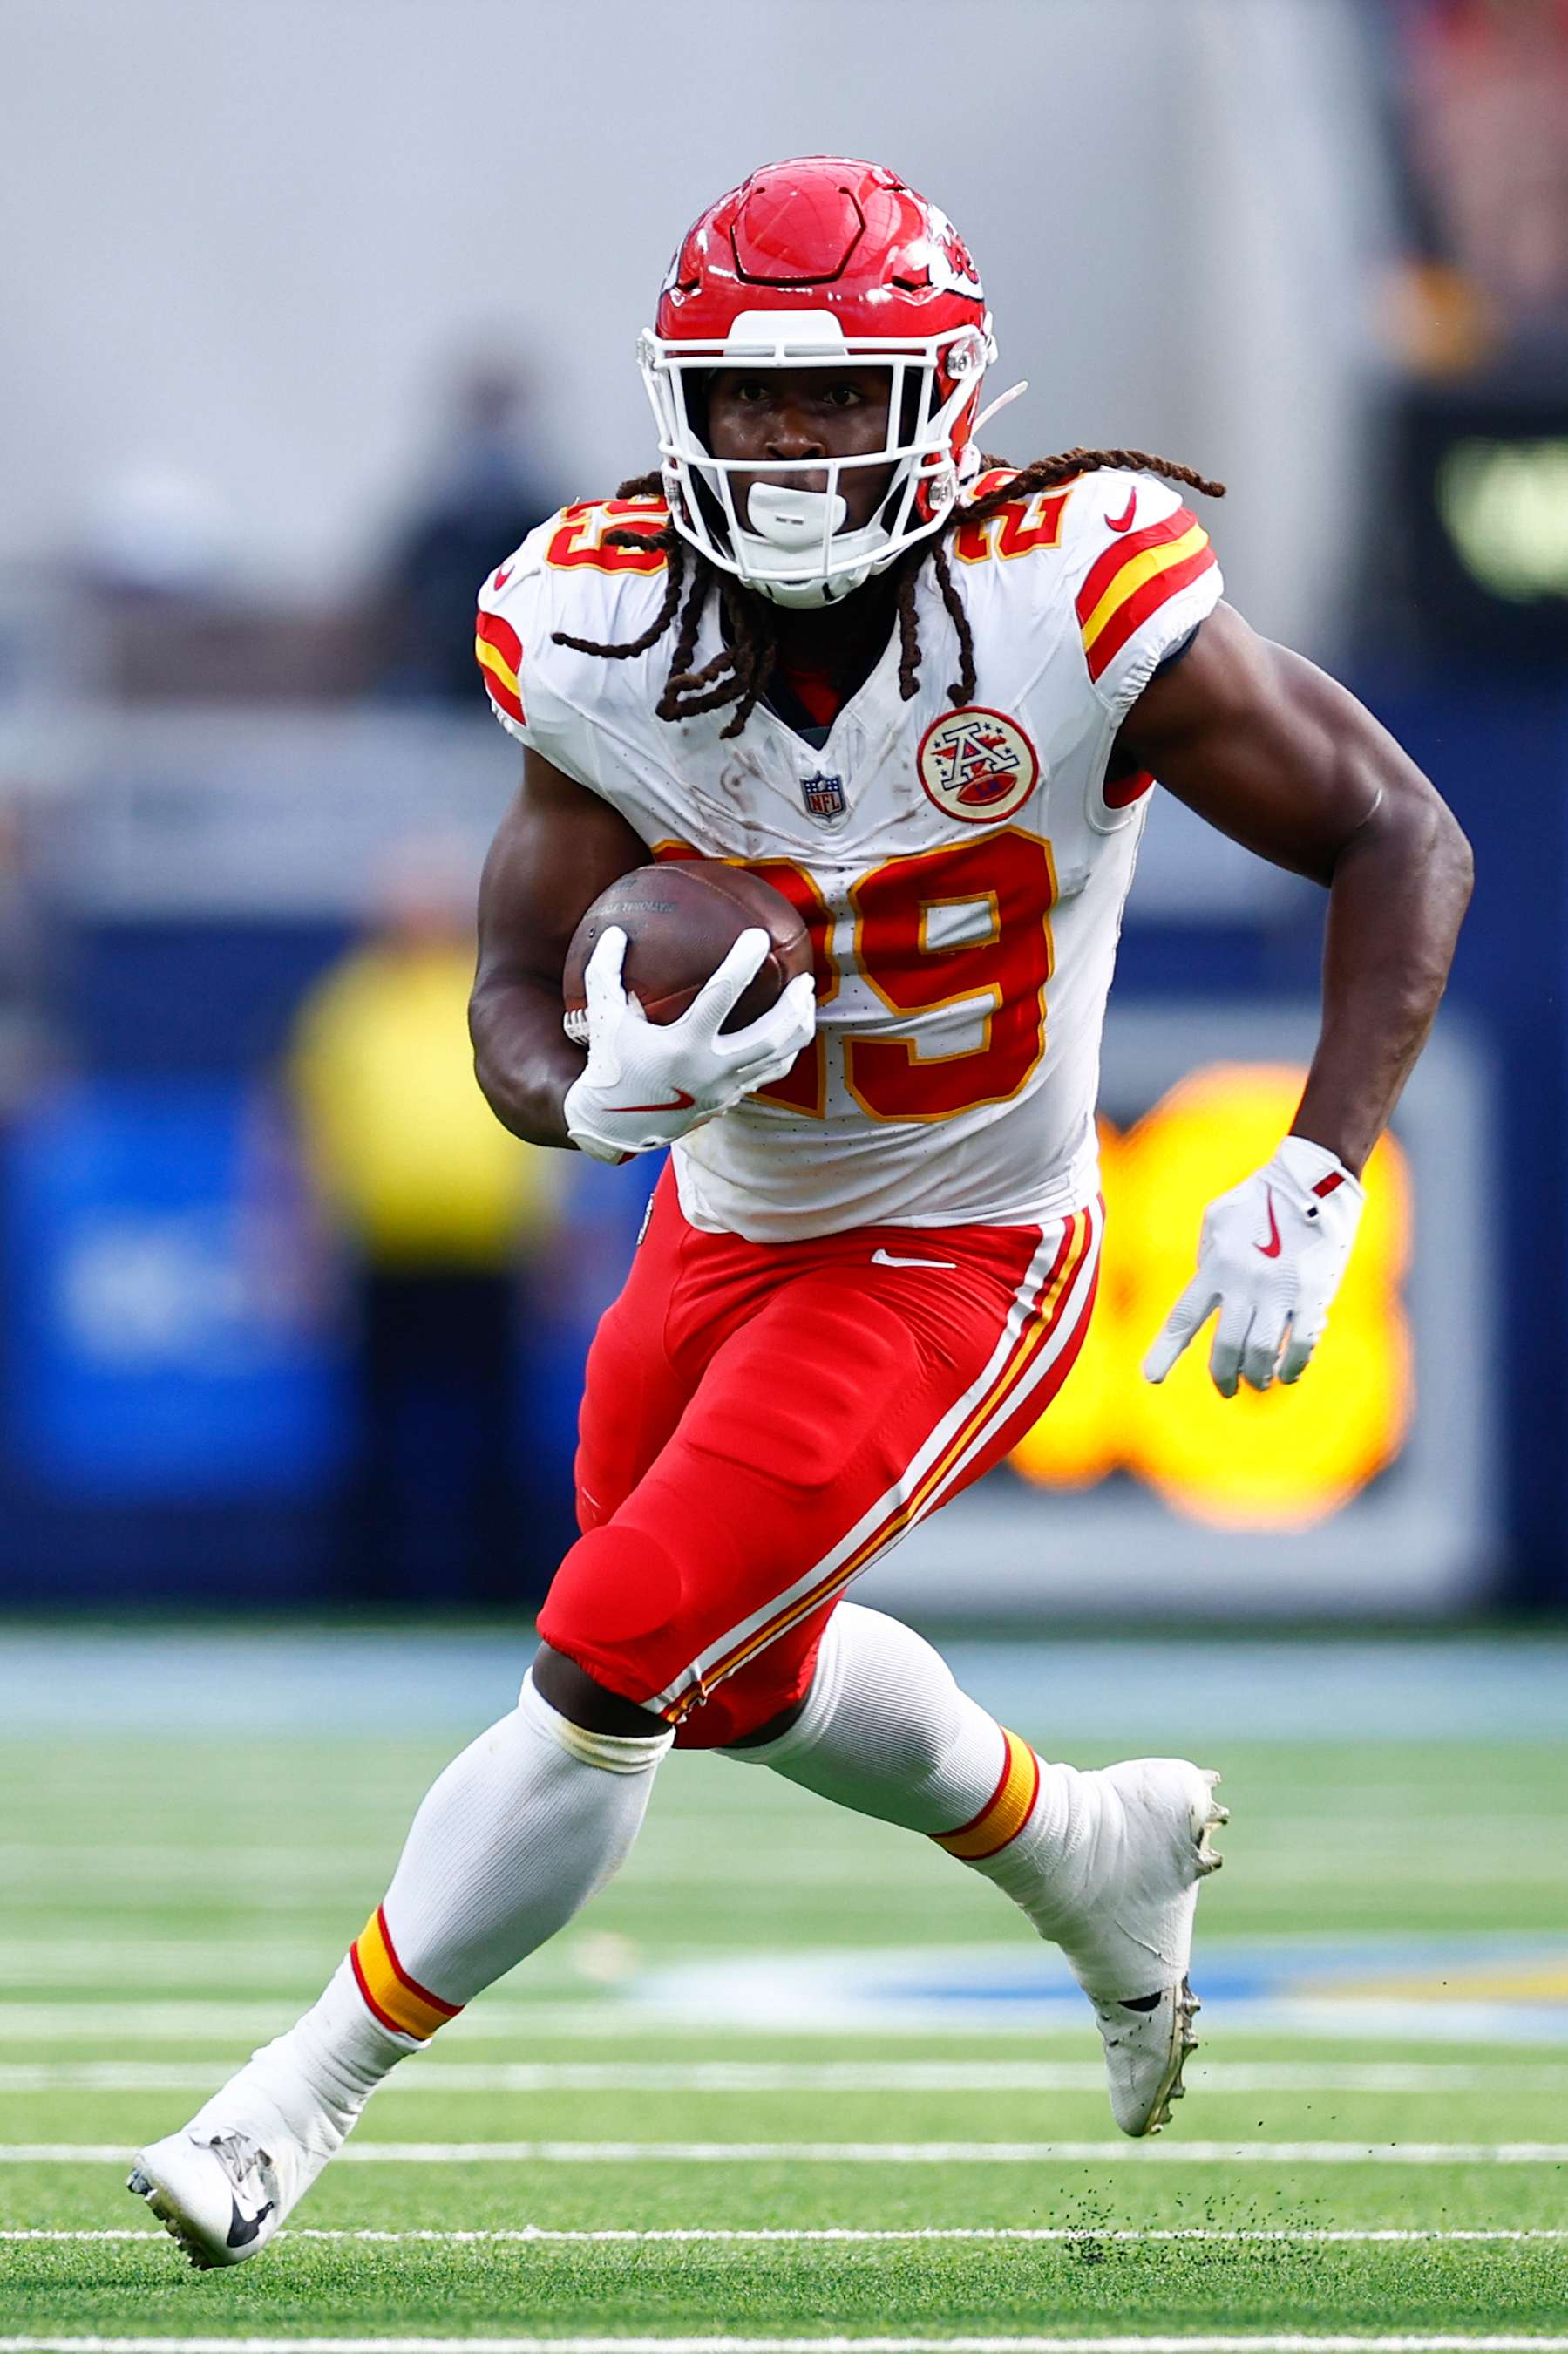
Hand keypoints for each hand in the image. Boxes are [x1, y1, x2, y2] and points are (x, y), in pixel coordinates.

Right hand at [563, 925, 816, 1162]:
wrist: (614, 1124)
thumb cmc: (609, 1063)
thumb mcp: (602, 1017)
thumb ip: (605, 972)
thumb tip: (616, 931)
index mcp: (682, 1045)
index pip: (722, 996)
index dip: (743, 963)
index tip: (759, 936)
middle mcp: (710, 1070)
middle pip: (770, 1037)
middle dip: (794, 1006)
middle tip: (806, 979)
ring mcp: (724, 1090)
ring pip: (779, 1059)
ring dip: (798, 1029)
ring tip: (806, 1002)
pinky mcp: (730, 1101)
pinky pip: (768, 1074)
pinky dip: (783, 1051)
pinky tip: (786, 1031)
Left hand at [1142, 1134, 1364, 1396]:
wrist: (1312, 1181)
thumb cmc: (1260, 1197)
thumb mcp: (1217, 1220)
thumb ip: (1207, 1257)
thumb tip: (1207, 1292)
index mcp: (1216, 1266)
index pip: (1184, 1319)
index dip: (1166, 1352)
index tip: (1152, 1378)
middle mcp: (1244, 1284)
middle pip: (1225, 1348)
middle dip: (1222, 1377)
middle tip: (1227, 1390)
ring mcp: (1279, 1291)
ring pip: (1261, 1354)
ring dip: (1257, 1377)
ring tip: (1257, 1382)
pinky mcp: (1312, 1296)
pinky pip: (1300, 1346)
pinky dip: (1292, 1367)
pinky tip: (1287, 1373)